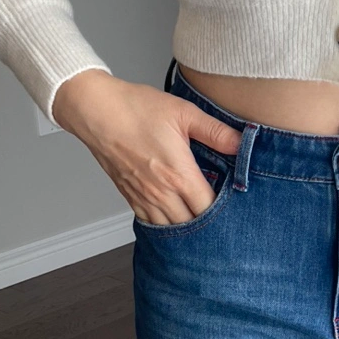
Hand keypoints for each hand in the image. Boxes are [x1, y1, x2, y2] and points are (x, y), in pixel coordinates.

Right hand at [51, 69, 243, 225]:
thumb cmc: (137, 109)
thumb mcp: (184, 113)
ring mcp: (143, 197)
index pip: (210, 208)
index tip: (237, 205)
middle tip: (223, 216)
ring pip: (170, 229)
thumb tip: (242, 143)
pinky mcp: (129, 196)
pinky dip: (165, 224)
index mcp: (179, 175)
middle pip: (192, 225)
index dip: (226, 210)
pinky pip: (150, 222)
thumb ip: (216, 132)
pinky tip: (175, 217)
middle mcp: (161, 193)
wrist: (96, 111)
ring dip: (186, 227)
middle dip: (209, 223)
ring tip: (202, 220)